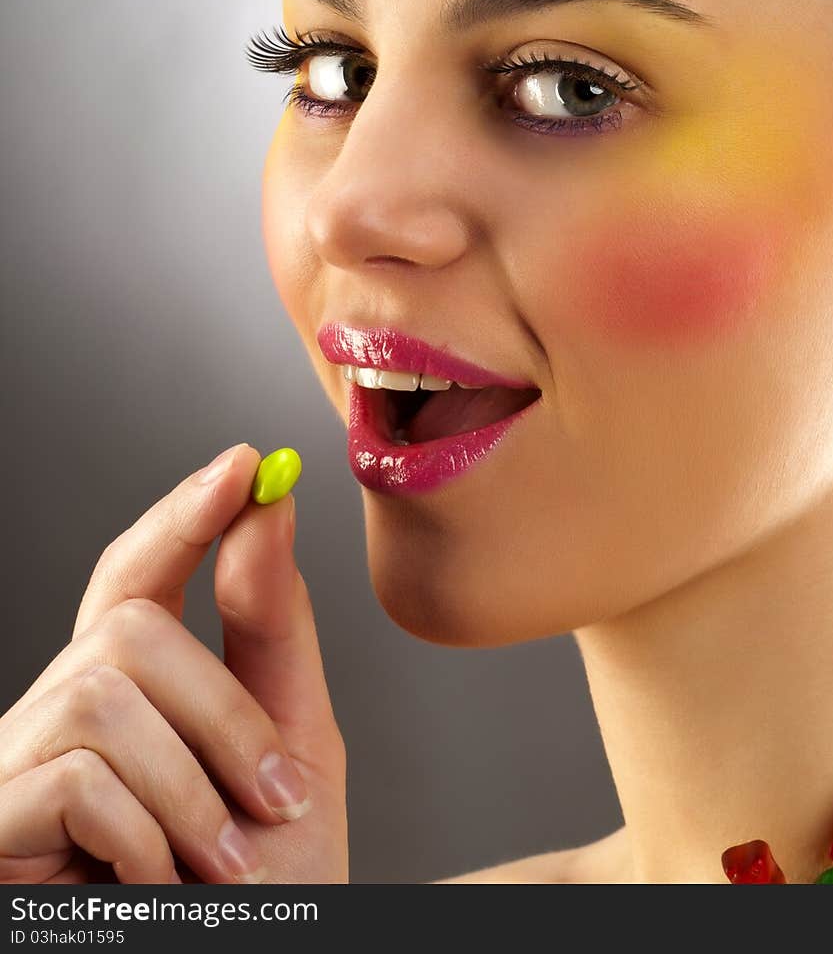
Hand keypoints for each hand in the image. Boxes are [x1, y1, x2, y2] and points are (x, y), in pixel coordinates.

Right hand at [0, 443, 347, 883]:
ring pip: (106, 692)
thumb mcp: (288, 746)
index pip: (137, 571)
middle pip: (128, 622)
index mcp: (132, 686)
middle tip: (274, 798)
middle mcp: (62, 709)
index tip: (243, 464)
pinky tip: (151, 886)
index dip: (181, 514)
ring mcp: (20, 764)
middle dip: (221, 707)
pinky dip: (145, 835)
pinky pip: (76, 773)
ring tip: (220, 868)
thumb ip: (273, 628)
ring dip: (193, 786)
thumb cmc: (261, 884)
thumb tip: (268, 508)